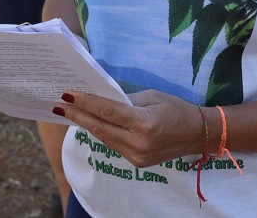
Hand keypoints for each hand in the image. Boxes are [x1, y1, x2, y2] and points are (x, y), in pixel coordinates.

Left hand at [51, 89, 204, 167]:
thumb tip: (100, 98)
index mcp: (144, 123)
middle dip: (77, 116)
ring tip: (68, 112)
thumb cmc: (176, 109)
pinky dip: (101, 133)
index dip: (85, 103)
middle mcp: (139, 143)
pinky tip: (89, 123)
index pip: (107, 111)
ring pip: (104, 138)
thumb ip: (125, 100)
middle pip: (100, 127)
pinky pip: (113, 145)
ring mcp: (137, 156)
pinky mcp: (138, 163)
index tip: (67, 94)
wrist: (198, 135)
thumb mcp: (151, 97)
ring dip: (86, 124)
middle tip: (59, 105)